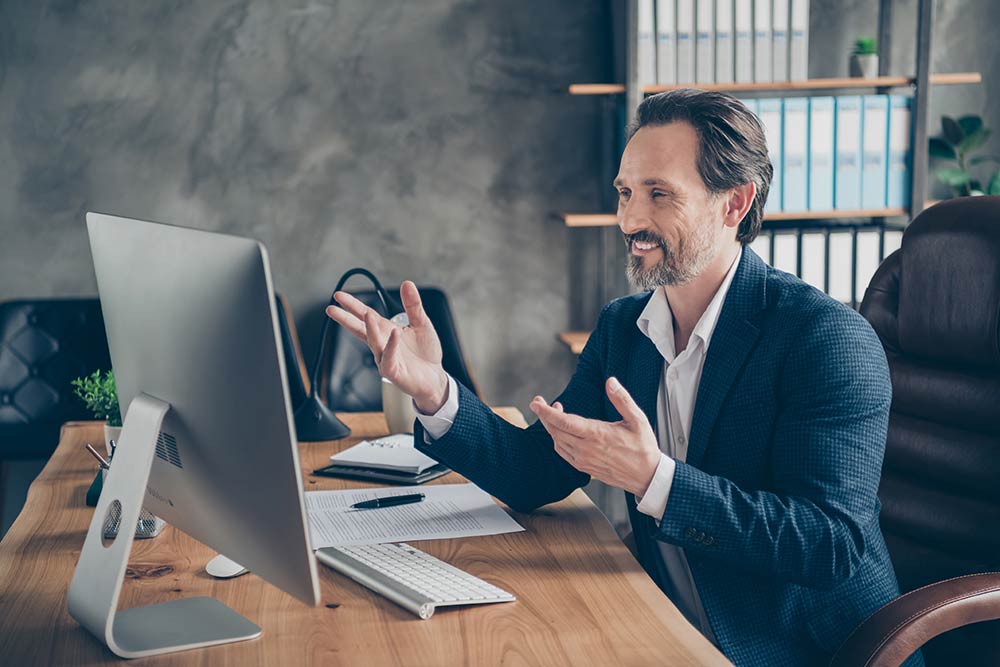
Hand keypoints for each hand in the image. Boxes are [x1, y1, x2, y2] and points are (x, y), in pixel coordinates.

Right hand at [325, 281, 448, 412]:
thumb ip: (413, 305)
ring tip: (367, 314)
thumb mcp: (421, 323)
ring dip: (370, 328)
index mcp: (386, 330)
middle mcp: (382, 343)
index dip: (352, 305)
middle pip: (361, 329)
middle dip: (346, 319)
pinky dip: (391, 345)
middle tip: (331, 309)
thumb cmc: (425, 353)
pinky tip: (394, 333)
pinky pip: (389, 357)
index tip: (338, 296)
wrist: (434, 378)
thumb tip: (407, 283)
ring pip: (374, 342)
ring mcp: (385, 358)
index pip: (366, 315)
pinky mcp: (393, 371)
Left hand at [529, 377, 660, 497]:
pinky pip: (563, 452)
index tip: (535, 402)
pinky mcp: (584, 468)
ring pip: (557, 442)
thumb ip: (622, 399)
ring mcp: (583, 460)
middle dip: (544, 416)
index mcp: (597, 435)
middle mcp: (586, 449)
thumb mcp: (637, 419)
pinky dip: (558, 439)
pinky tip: (563, 431)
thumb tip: (610, 381)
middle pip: (555, 431)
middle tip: (540, 402)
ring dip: (552, 427)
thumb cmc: (643, 448)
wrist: (647, 476)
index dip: (546, 412)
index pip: (563, 422)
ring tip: (557, 413)